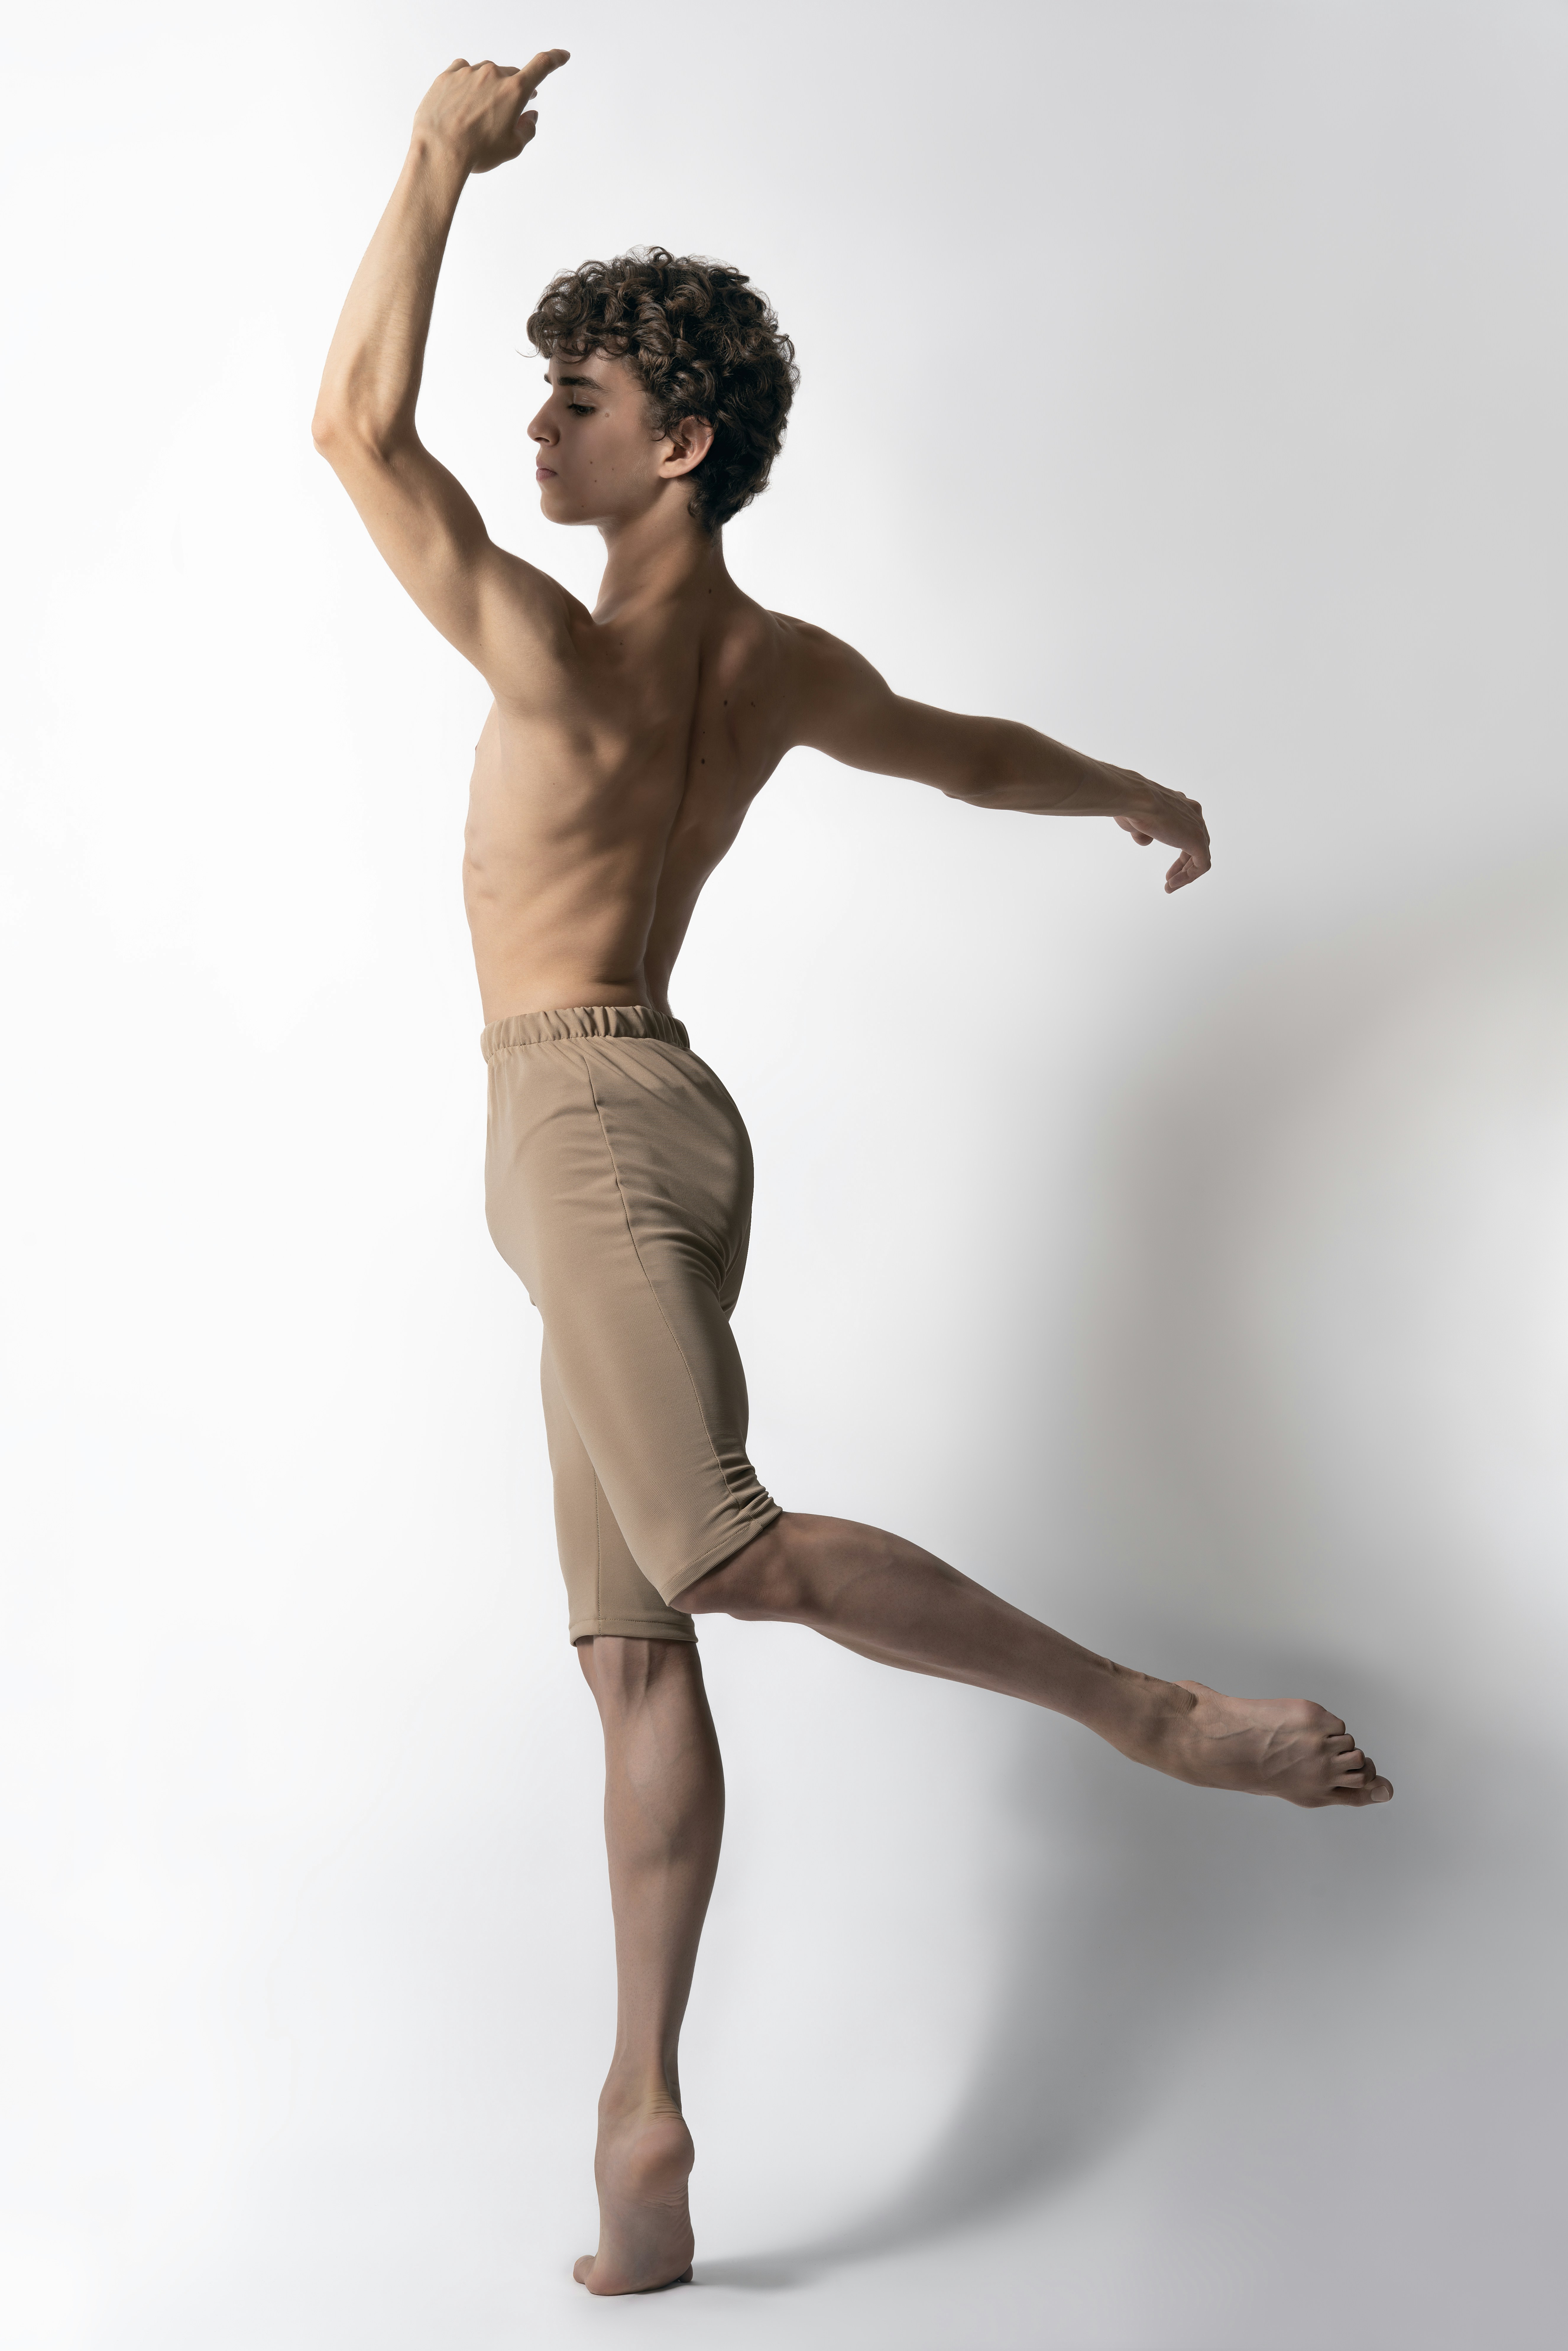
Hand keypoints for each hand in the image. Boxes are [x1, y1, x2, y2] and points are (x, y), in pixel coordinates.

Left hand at [412, 49, 569, 174]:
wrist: (439, 150)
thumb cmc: (477, 152)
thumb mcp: (512, 148)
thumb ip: (527, 129)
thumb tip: (531, 115)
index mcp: (514, 91)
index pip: (541, 66)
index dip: (555, 59)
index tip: (562, 55)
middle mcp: (492, 75)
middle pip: (510, 76)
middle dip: (513, 91)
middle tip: (507, 112)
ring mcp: (468, 73)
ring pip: (486, 74)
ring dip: (488, 89)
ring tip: (478, 115)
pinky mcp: (447, 76)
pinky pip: (462, 71)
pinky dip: (467, 83)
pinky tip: (462, 100)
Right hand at [1109, 767, 1210, 891]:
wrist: (1134, 799)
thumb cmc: (1130, 805)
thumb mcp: (1136, 821)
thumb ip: (1144, 832)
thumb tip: (1146, 840)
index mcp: (1180, 804)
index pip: (1186, 830)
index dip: (1177, 849)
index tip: (1166, 863)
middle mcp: (1192, 812)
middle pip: (1196, 843)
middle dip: (1183, 864)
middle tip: (1170, 878)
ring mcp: (1197, 825)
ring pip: (1200, 855)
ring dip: (1186, 874)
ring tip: (1170, 886)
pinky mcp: (1197, 840)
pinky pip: (1201, 864)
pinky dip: (1188, 877)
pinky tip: (1171, 884)